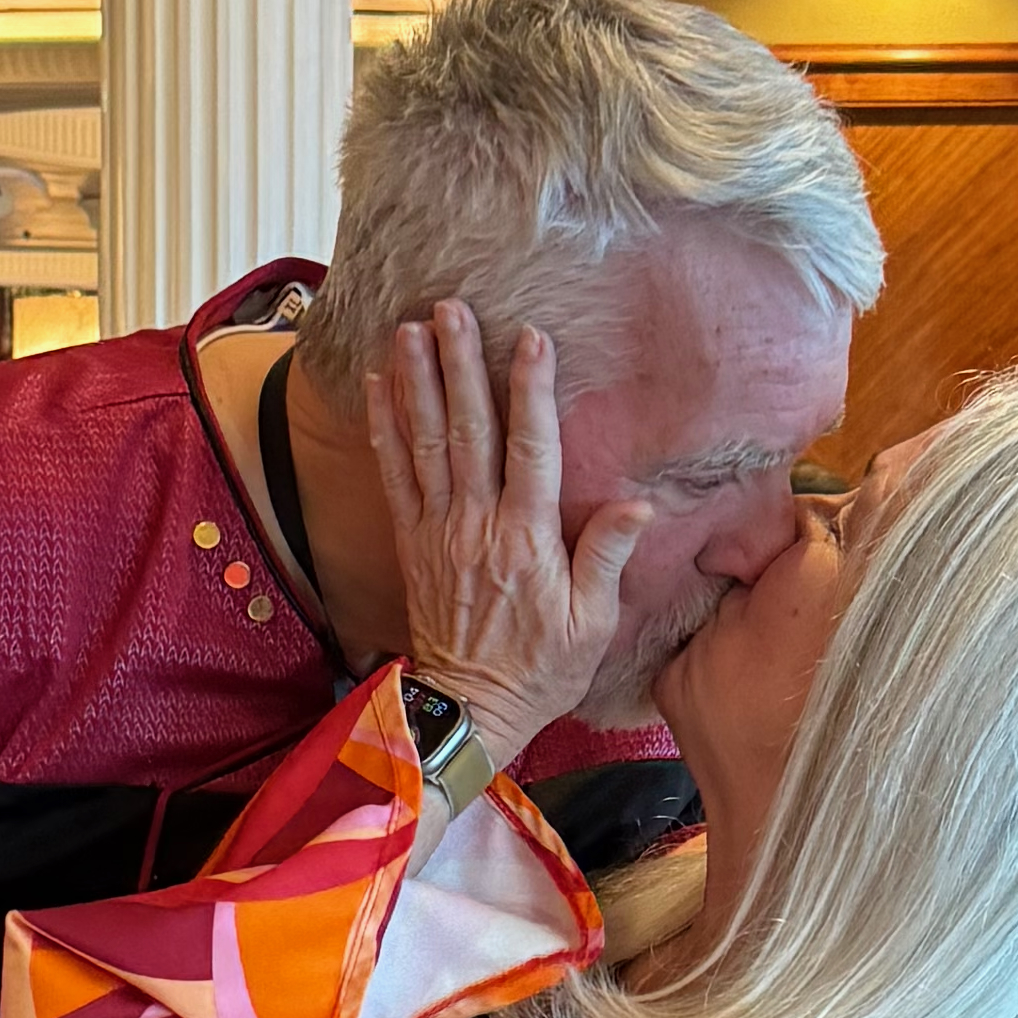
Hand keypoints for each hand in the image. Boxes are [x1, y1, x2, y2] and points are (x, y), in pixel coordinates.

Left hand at [368, 303, 647, 767]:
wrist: (470, 709)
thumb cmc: (540, 669)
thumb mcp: (591, 622)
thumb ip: (606, 557)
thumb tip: (638, 505)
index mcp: (528, 539)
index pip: (532, 450)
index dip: (532, 390)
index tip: (531, 338)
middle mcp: (477, 525)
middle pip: (469, 430)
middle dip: (460, 364)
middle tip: (452, 308)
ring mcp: (438, 530)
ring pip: (425, 442)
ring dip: (417, 382)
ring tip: (410, 328)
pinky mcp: (411, 541)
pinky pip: (393, 474)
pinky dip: (384, 427)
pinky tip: (379, 384)